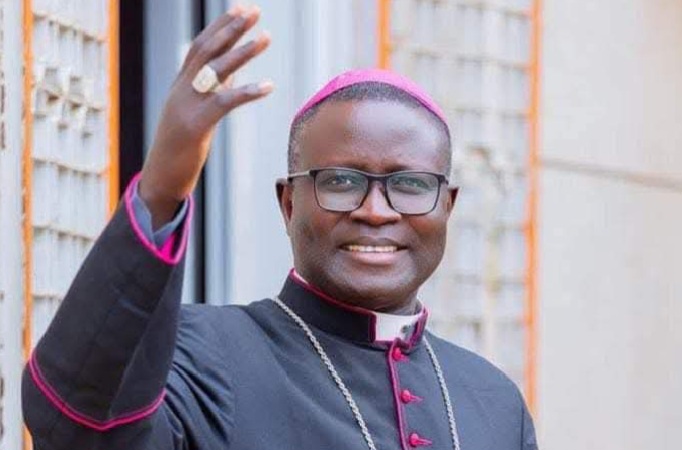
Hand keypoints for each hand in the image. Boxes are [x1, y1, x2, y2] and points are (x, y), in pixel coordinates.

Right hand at [139, 5, 272, 227]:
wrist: (160, 178)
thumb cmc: (180, 148)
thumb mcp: (196, 113)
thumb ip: (212, 91)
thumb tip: (233, 72)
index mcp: (181, 86)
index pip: (200, 46)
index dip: (219, 26)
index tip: (240, 9)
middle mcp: (181, 90)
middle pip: (207, 50)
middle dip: (231, 28)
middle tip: (254, 11)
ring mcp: (186, 106)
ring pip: (215, 71)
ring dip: (243, 52)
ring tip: (266, 36)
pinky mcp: (195, 127)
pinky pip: (224, 103)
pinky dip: (247, 92)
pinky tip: (269, 85)